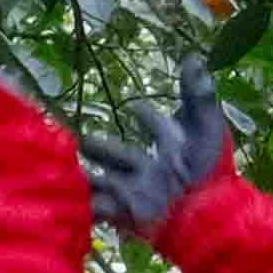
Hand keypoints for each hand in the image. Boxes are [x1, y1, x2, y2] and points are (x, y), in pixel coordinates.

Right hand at [83, 66, 239, 237]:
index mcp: (169, 147)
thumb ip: (197, 95)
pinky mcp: (123, 214)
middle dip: (100, 147)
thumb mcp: (205, 127)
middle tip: (80, 140)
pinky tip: (67, 197)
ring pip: (102, 180)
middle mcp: (148, 169)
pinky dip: (82, 202)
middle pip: (118, 154)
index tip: (134, 106)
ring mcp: (134, 192)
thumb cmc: (210, 172)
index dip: (146, 115)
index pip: (154, 125)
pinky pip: (96, 207)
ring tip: (63, 169)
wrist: (204, 216)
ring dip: (85, 175)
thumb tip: (192, 56)